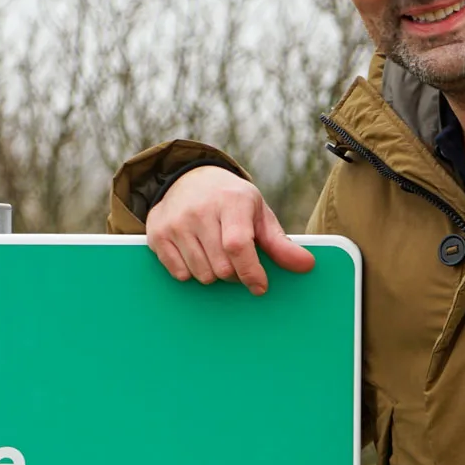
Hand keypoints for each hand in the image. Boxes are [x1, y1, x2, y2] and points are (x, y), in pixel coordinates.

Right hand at [145, 166, 314, 293]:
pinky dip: (191, 272)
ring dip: (213, 274)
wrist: (189, 179)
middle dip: (234, 274)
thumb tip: (306, 265)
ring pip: (201, 274)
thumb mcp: (258, 214)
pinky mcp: (157, 234)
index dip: (251, 272)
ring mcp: (176, 223)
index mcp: (231, 201)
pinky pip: (179, 273)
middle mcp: (200, 210)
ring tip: (215, 253)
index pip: (238, 246)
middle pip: (221, 267)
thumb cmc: (230, 200)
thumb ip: (280, 243)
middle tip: (236, 260)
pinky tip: (196, 253)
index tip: (260, 286)